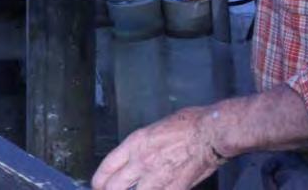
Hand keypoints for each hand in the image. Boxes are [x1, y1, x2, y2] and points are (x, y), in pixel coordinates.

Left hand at [92, 107, 223, 189]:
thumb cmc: (188, 124)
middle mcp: (141, 161)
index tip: (97, 185)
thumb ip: (145, 144)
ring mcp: (157, 178)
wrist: (210, 133)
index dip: (99, 179)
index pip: (108, 166)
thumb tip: (141, 154)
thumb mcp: (156, 128)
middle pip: (114, 187)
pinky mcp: (174, 189)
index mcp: (136, 143)